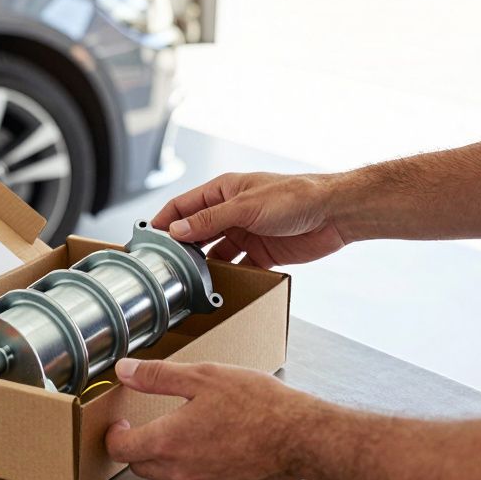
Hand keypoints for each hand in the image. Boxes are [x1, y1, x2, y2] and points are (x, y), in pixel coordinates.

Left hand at [104, 358, 312, 479]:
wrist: (300, 436)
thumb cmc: (257, 405)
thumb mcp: (202, 376)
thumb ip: (158, 376)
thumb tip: (126, 371)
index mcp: (169, 441)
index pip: (121, 449)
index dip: (114, 436)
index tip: (119, 423)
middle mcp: (182, 470)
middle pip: (141, 466)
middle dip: (137, 446)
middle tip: (143, 425)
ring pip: (168, 474)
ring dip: (166, 454)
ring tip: (184, 427)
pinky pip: (196, 479)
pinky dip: (193, 462)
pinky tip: (210, 440)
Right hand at [151, 172, 347, 266]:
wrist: (335, 214)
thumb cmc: (295, 196)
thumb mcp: (245, 208)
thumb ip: (209, 220)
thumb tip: (177, 230)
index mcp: (223, 191)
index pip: (182, 206)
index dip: (163, 221)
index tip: (145, 239)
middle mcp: (231, 212)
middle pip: (196, 232)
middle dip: (180, 248)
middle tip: (164, 266)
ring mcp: (245, 233)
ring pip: (214, 252)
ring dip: (204, 266)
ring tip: (190, 282)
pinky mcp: (261, 252)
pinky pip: (237, 266)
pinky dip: (228, 277)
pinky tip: (220, 287)